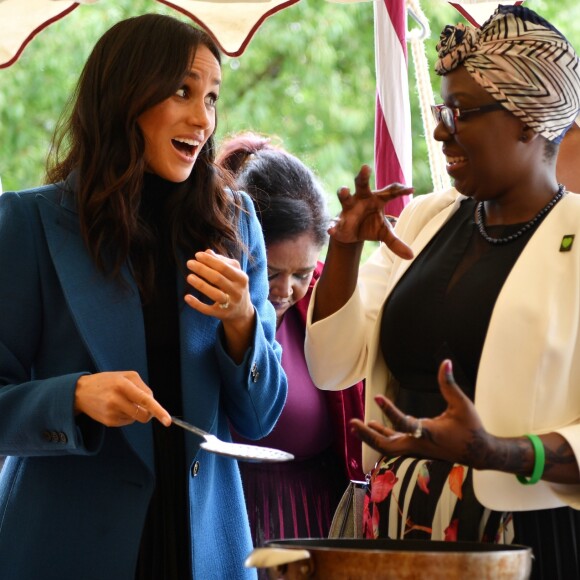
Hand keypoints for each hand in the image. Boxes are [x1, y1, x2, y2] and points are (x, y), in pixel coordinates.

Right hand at [74, 371, 171, 426]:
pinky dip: (127, 416)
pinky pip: (127, 422)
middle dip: (149, 413)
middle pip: (143, 415)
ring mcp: (111, 413)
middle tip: (142, 405)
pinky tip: (116, 407)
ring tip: (122, 401)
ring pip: (136, 418)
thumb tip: (153, 403)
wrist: (80, 392)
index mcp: (122, 385)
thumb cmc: (107, 381)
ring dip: (135, 412)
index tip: (167, 421)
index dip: (158, 410)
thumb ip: (143, 387)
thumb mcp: (126, 376)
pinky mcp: (108, 422)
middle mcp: (116, 400)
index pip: (145, 400)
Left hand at [184, 249, 255, 362]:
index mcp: (241, 278)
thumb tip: (207, 252)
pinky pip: (208, 309)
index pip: (224, 267)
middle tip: (189, 263)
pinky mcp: (222, 314)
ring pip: (214, 294)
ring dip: (200, 285)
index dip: (210, 260)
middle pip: (218, 279)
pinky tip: (187, 297)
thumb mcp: (233, 273)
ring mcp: (230, 304)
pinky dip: (197, 304)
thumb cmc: (234, 286)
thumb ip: (222, 262)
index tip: (197, 255)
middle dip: (202, 269)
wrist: (242, 311)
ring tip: (189, 277)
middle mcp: (237, 291)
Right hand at [330, 165, 413, 259]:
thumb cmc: (370, 226)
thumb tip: (411, 256)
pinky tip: (331, 230)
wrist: (351, 234)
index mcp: (376, 199)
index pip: (389, 192)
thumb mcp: (384, 233)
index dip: (400, 189)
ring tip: (344, 190)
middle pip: (361, 184)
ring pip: (345, 197)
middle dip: (362, 176)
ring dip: (344, 193)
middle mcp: (361, 199)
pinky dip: (332, 225)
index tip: (411, 189)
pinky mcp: (338, 220)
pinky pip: (334, 221)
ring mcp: (348, 208)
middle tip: (365, 167)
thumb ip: (396, 242)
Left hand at [350, 359, 493, 468]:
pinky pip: (395, 444)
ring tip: (357, 425)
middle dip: (368, 435)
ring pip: (388, 447)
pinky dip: (382, 436)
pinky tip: (373, 426)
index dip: (389, 410)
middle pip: (387, 444)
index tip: (376, 396)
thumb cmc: (471, 428)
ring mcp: (417, 449)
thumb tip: (445, 362)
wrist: (479, 452)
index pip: (404, 423)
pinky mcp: (417, 448)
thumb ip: (449, 383)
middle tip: (352, 423)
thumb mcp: (462, 404)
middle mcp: (419, 444)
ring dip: (372, 436)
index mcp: (428, 433)